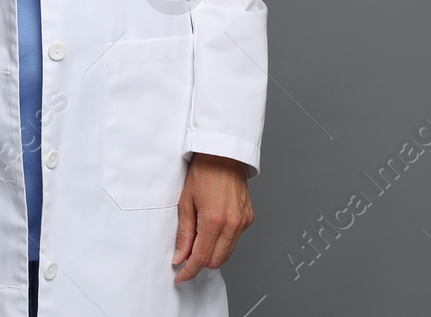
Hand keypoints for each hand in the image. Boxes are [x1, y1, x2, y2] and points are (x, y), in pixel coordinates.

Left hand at [172, 153, 254, 282]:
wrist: (223, 154)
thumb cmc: (203, 172)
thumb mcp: (185, 202)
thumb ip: (184, 234)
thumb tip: (181, 257)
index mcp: (214, 220)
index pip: (202, 258)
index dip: (189, 270)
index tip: (181, 276)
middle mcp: (233, 224)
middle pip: (216, 260)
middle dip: (200, 262)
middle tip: (186, 255)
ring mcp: (243, 221)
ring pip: (227, 253)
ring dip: (212, 252)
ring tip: (199, 238)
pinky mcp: (249, 218)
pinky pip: (235, 239)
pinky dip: (223, 241)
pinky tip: (212, 228)